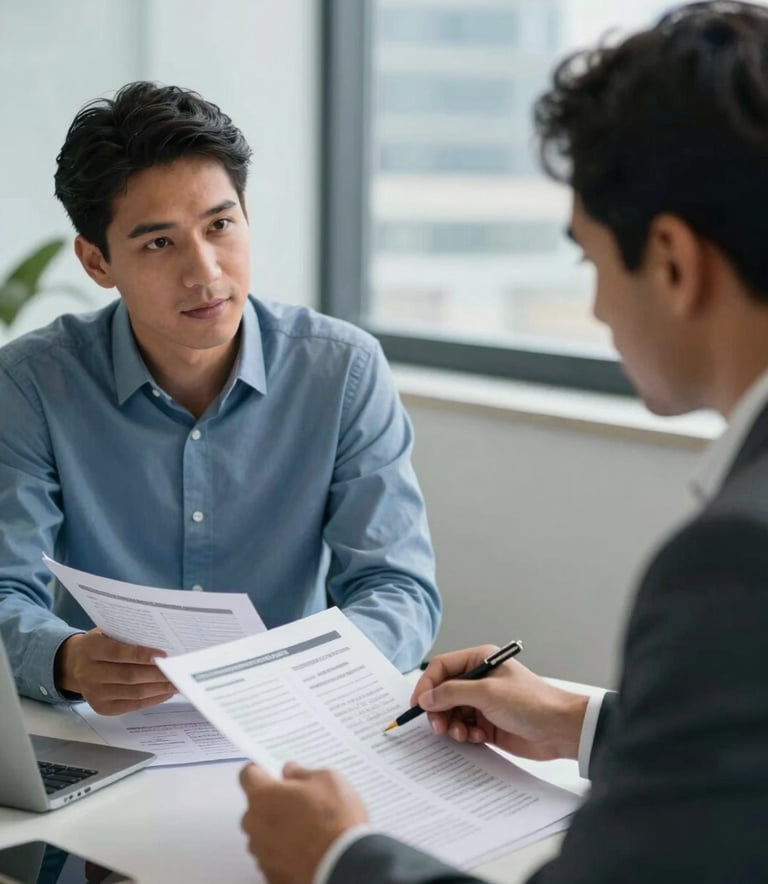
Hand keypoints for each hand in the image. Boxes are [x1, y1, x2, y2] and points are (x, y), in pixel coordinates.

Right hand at [54, 628, 175, 714]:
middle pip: (128, 676)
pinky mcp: (102, 707)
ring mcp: (94, 693)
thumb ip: (127, 636)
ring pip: (133, 692)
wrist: (73, 664)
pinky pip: (132, 705)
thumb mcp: (106, 633)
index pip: (118, 653)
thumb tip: (161, 640)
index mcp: (90, 649)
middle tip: (178, 670)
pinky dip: (152, 699)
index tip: (162, 654)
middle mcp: (89, 673)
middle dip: (156, 674)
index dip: (141, 654)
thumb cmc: (100, 644)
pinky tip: (165, 692)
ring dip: (159, 688)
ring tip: (177, 682)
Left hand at [240, 761, 367, 883]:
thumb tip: (292, 772)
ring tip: (308, 829)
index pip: (247, 775)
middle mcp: (255, 824)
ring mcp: (261, 852)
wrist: (345, 865)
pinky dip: (284, 850)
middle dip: (273, 802)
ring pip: (263, 832)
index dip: (260, 770)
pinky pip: (272, 855)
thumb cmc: (335, 822)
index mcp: (263, 796)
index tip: (270, 772)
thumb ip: (302, 773)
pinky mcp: (270, 873)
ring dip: (278, 828)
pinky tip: (306, 848)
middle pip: (256, 806)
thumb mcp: (327, 780)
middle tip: (299, 802)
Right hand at [412, 646, 587, 760]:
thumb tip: (426, 697)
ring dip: (452, 724)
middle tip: (439, 726)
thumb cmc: (531, 702)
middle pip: (443, 692)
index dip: (427, 685)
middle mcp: (479, 680)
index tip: (418, 704)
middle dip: (439, 709)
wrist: (560, 730)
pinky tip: (477, 737)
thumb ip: (452, 693)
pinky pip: (464, 728)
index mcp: (480, 661)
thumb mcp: (488, 693)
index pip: (441, 668)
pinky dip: (465, 734)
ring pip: (451, 712)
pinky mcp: (488, 724)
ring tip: (462, 733)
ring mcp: (483, 702)